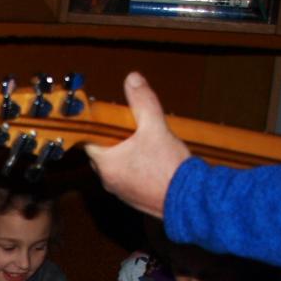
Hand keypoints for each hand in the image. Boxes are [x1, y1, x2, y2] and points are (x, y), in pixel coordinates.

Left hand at [84, 72, 191, 219]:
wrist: (189, 201)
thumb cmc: (169, 168)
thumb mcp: (155, 127)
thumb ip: (143, 102)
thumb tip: (132, 79)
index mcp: (106, 163)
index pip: (91, 140)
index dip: (100, 127)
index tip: (111, 118)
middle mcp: (108, 180)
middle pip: (104, 152)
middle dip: (116, 139)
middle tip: (134, 128)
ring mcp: (120, 192)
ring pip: (117, 166)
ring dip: (128, 154)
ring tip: (147, 144)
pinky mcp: (134, 198)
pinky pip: (129, 178)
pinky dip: (136, 168)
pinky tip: (153, 161)